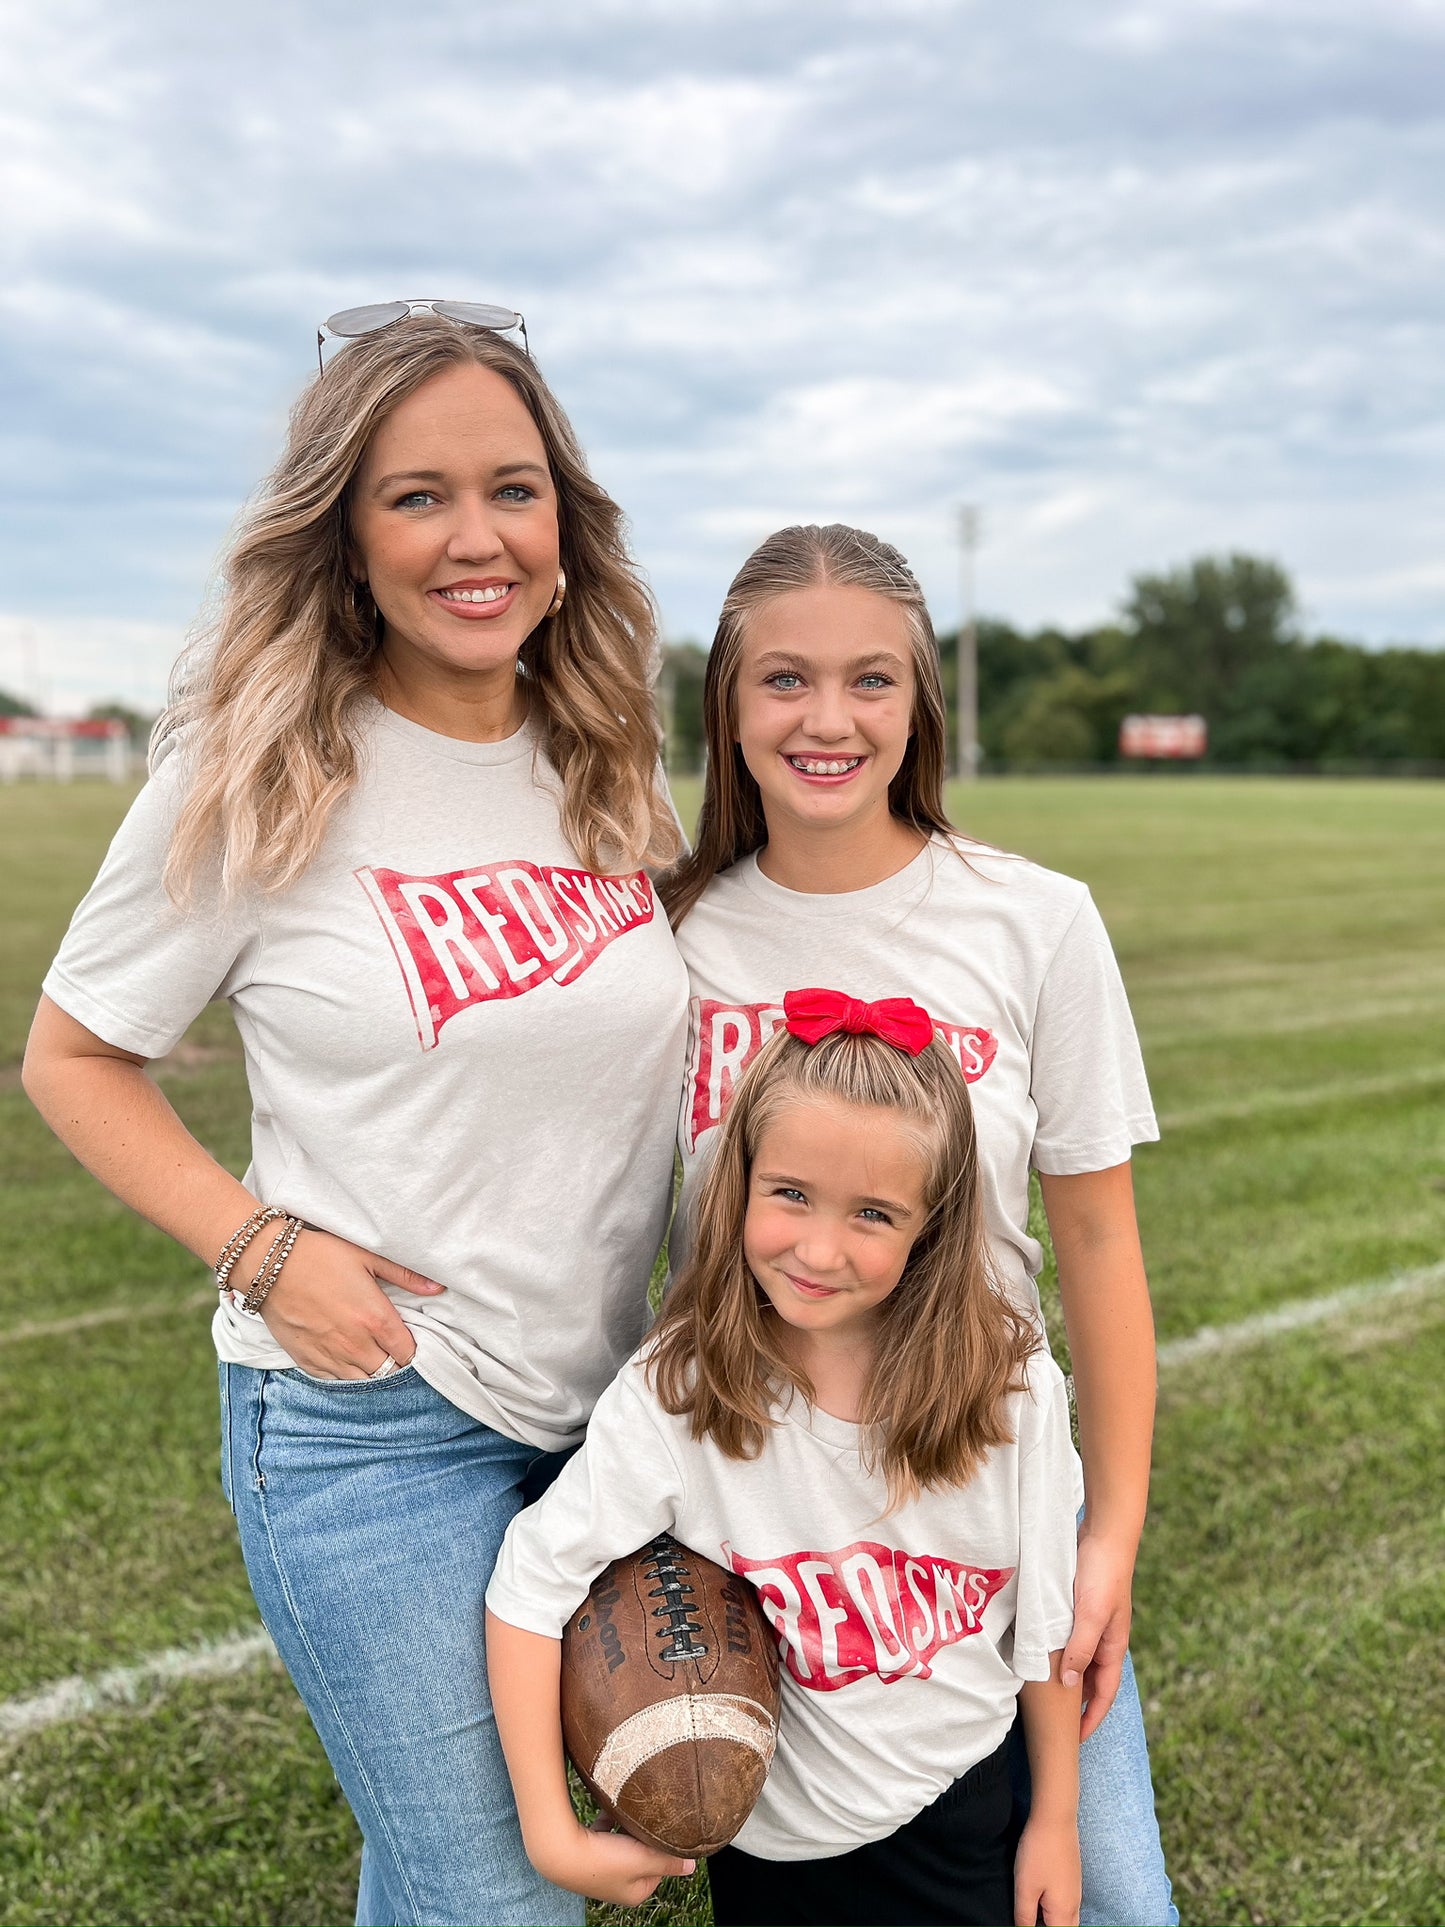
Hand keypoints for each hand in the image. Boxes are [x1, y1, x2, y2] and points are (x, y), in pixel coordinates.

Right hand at [245, 1228, 443, 1377]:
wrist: (269, 1265)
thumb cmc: (321, 1255)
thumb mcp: (367, 1256)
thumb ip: (405, 1276)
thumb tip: (438, 1289)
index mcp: (375, 1319)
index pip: (408, 1353)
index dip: (413, 1349)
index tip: (410, 1341)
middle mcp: (355, 1344)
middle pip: (388, 1371)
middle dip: (395, 1363)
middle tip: (392, 1349)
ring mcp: (330, 1356)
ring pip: (363, 1381)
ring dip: (371, 1371)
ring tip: (370, 1354)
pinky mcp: (308, 1361)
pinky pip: (335, 1381)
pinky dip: (345, 1373)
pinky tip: (346, 1358)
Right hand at [530, 1813, 694, 1905]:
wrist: (559, 1850)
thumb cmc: (603, 1859)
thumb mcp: (644, 1859)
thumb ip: (669, 1860)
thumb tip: (692, 1866)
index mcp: (635, 1892)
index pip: (661, 1867)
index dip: (662, 1846)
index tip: (661, 1829)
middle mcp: (619, 1884)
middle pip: (643, 1853)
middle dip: (643, 1834)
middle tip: (644, 1818)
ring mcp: (603, 1869)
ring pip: (625, 1841)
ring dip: (627, 1826)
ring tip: (626, 1814)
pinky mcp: (589, 1852)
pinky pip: (607, 1833)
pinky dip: (610, 1821)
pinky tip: (609, 1810)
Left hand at [1014, 1811, 1080, 1925]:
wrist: (1055, 1818)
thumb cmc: (1039, 1853)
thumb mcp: (1025, 1888)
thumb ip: (1025, 1917)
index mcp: (1064, 1913)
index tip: (1027, 1923)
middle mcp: (1075, 1905)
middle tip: (1029, 1920)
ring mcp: (1075, 1890)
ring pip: (1067, 1918)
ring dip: (1052, 1921)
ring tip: (1032, 1912)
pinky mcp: (1072, 1877)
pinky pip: (1066, 1904)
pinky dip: (1054, 1909)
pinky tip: (1039, 1896)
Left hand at [1061, 1531, 1133, 1739]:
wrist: (1105, 1534)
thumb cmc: (1102, 1575)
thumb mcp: (1090, 1617)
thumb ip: (1080, 1651)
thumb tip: (1069, 1686)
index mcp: (1112, 1647)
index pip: (1104, 1695)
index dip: (1092, 1719)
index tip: (1076, 1741)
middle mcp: (1103, 1639)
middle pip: (1091, 1680)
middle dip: (1077, 1703)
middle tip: (1055, 1723)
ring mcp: (1091, 1623)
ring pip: (1077, 1658)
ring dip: (1064, 1675)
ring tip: (1042, 1693)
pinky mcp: (1078, 1607)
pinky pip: (1067, 1637)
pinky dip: (1056, 1649)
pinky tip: (1039, 1650)